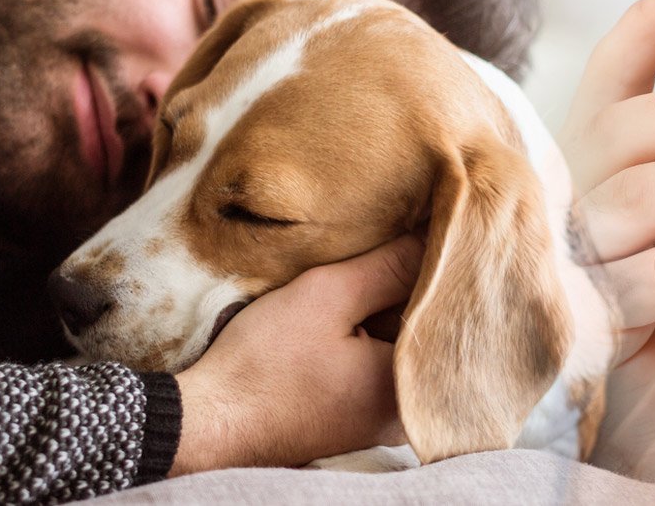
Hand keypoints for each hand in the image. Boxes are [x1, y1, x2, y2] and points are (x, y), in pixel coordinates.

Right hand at [170, 236, 422, 473]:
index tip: (426, 231)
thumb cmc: (263, 365)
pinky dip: (371, 335)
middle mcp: (408, 412)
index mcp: (412, 387)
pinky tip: (349, 310)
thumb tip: (441, 235)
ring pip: (401, 345)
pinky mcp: (357, 418)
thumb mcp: (328, 297)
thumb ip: (390, 266)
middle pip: (426, 330)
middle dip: (412, 289)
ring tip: (367, 274)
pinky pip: (380, 364)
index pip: (446, 311)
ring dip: (387, 311)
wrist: (208, 423)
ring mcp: (383, 420)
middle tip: (395, 246)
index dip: (437, 267)